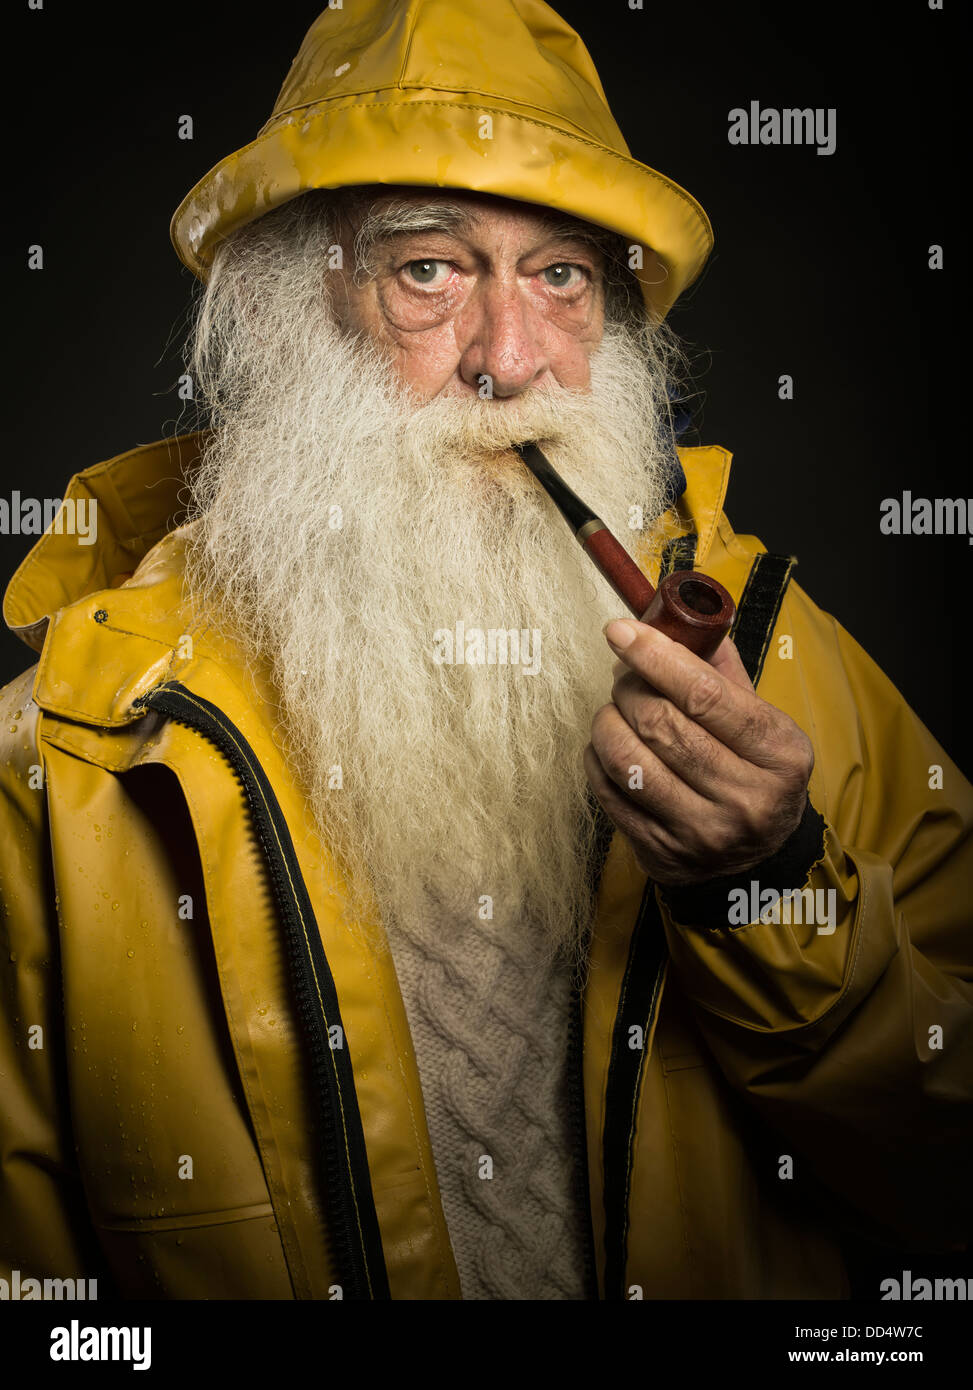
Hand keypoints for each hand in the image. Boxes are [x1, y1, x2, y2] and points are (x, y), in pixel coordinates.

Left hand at [582, 618, 813, 885]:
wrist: (759, 861)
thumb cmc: (756, 774)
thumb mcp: (763, 723)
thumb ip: (723, 672)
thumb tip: (673, 621)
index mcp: (780, 755)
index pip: (705, 695)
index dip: (656, 656)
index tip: (621, 631)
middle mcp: (745, 799)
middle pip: (660, 724)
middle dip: (628, 688)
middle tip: (625, 676)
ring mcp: (701, 832)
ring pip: (626, 759)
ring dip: (607, 721)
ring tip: (616, 710)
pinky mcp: (662, 853)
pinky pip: (608, 792)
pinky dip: (598, 758)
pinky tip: (611, 745)